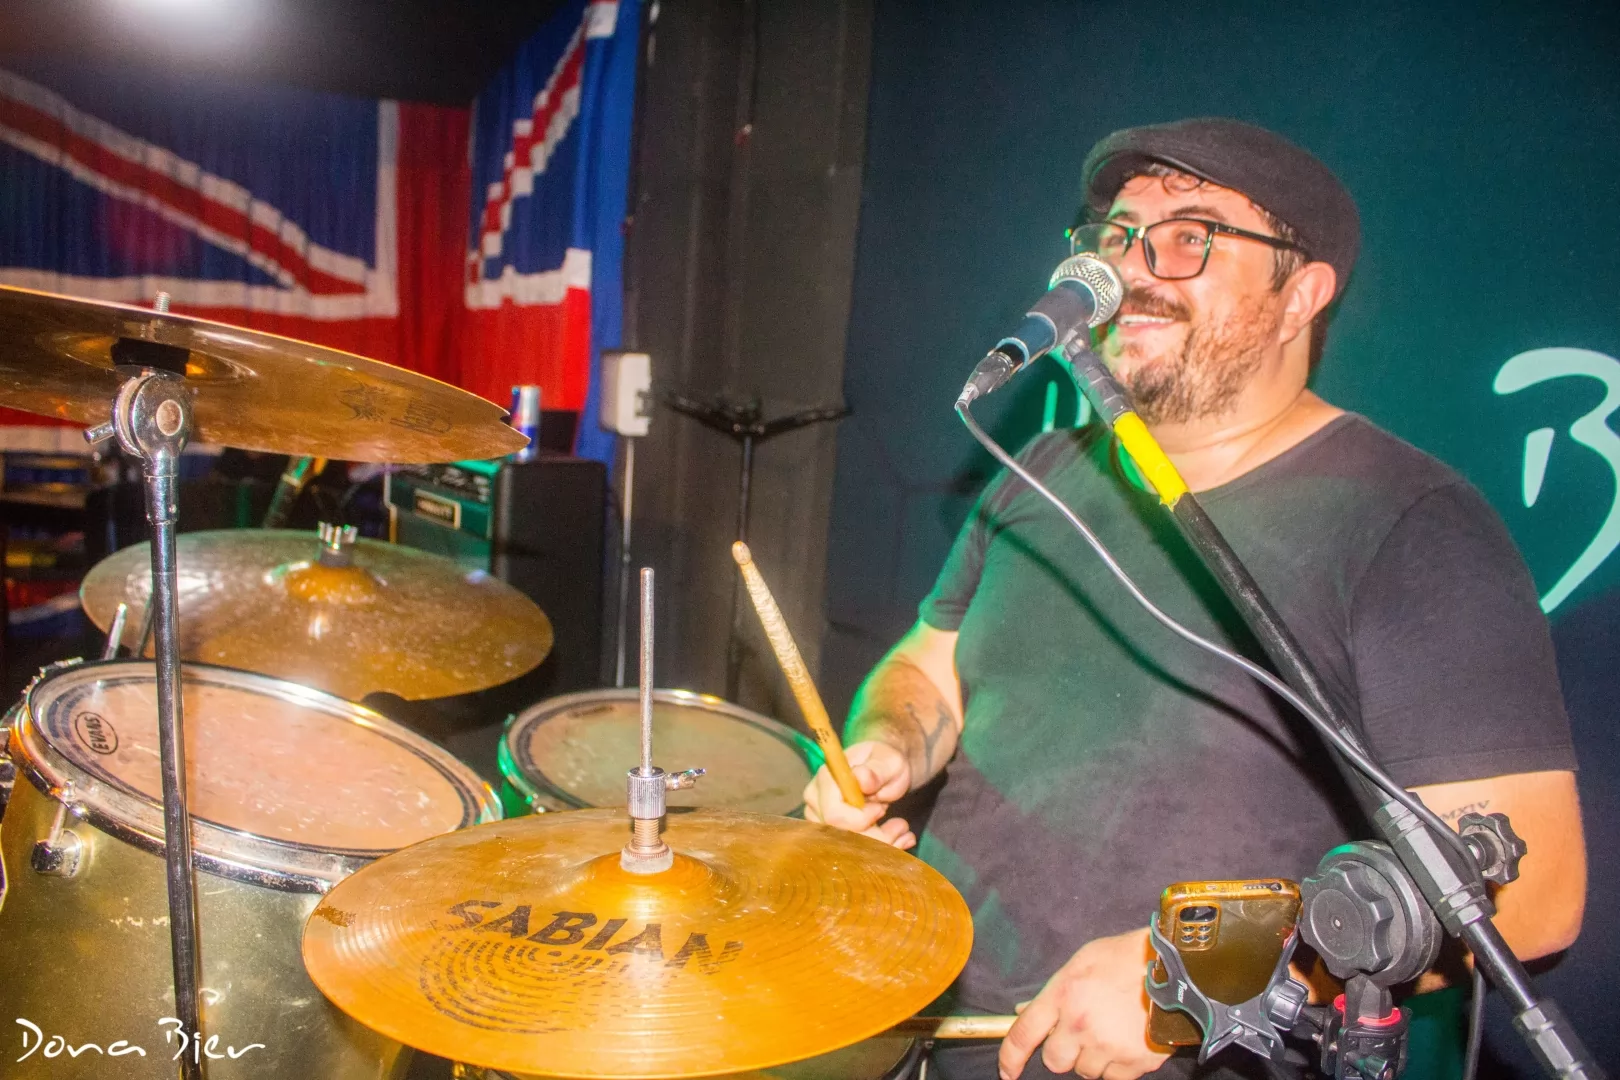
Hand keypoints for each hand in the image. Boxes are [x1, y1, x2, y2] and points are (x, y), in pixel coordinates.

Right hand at [801, 741, 914, 848]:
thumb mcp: (889, 761)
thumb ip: (876, 770)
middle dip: (876, 837)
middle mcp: (816, 800)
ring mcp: (820, 817)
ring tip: (904, 830)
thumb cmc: (885, 761)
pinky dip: (882, 847)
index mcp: (826, 778)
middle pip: (840, 835)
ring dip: (883, 844)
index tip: (882, 809)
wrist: (885, 768)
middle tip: (901, 826)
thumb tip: (861, 778)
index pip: (834, 814)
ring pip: (849, 847)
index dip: (861, 819)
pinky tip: (900, 838)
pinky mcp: (831, 831)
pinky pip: (853, 850)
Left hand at [999, 928, 1168, 1079]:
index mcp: (1063, 995)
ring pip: (1085, 1071)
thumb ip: (1052, 992)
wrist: (1175, 966)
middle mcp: (1080, 1025)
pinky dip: (1117, 1067)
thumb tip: (1024, 1012)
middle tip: (1081, 1033)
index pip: (1023, 1034)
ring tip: (1110, 1031)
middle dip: (1063, 1051)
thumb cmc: (1124, 958)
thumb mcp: (1080, 963)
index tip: (1007, 1071)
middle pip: (1055, 1061)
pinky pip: (1114, 1078)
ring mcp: (1107, 1046)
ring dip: (1092, 1058)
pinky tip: (1126, 1043)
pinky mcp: (1134, 1062)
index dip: (1010, 1058)